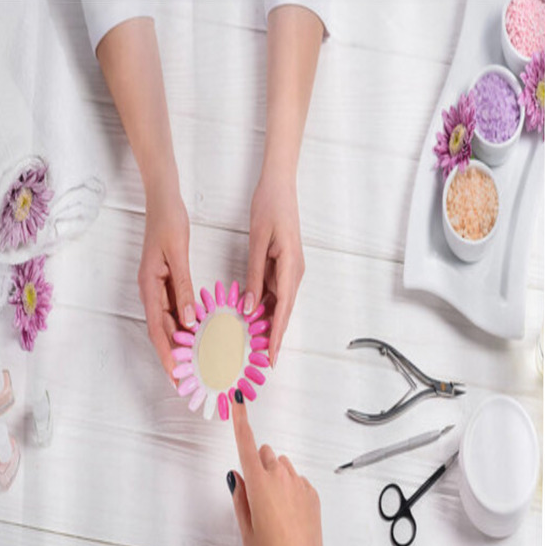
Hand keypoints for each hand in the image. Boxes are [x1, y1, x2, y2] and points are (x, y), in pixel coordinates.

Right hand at [137, 195, 195, 377]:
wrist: (163, 201)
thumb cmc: (168, 223)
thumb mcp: (176, 255)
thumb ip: (182, 288)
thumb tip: (188, 321)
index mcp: (149, 286)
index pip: (156, 330)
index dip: (166, 354)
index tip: (175, 376)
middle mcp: (151, 290)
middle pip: (161, 332)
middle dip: (173, 357)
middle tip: (188, 381)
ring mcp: (158, 287)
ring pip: (168, 323)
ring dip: (179, 345)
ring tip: (194, 366)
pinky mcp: (167, 282)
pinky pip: (175, 310)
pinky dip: (185, 326)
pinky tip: (198, 336)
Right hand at [228, 391, 341, 545]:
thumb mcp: (245, 530)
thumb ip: (240, 497)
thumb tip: (236, 475)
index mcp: (259, 484)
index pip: (246, 444)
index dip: (240, 420)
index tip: (238, 399)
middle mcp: (281, 477)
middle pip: (265, 454)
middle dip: (257, 464)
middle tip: (254, 497)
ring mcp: (300, 485)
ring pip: (281, 466)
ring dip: (274, 477)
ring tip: (272, 512)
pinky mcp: (313, 495)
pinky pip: (296, 481)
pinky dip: (289, 490)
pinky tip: (288, 518)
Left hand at [244, 175, 304, 366]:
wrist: (280, 185)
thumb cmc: (270, 208)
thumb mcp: (258, 244)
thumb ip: (255, 277)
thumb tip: (250, 308)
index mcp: (291, 268)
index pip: (282, 310)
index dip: (276, 336)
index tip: (271, 357)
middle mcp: (295, 272)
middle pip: (283, 311)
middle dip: (274, 337)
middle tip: (264, 360)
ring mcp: (291, 269)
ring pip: (279, 303)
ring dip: (269, 323)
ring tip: (256, 345)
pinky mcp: (285, 265)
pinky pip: (275, 291)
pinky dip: (266, 306)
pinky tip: (254, 317)